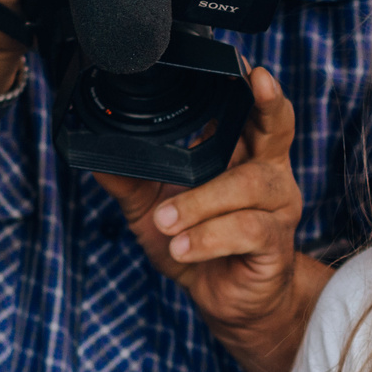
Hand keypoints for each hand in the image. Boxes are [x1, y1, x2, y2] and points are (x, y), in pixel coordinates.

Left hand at [97, 66, 331, 371]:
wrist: (225, 301)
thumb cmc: (198, 248)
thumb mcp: (152, 209)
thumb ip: (129, 180)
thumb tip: (93, 155)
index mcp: (244, 156)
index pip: (258, 114)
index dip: (260, 91)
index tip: (252, 70)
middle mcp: (269, 174)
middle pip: (278, 130)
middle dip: (269, 106)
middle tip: (256, 84)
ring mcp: (278, 208)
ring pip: (249, 185)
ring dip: (202, 201)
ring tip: (166, 220)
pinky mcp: (277, 244)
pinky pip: (248, 230)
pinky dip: (208, 237)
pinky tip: (182, 247)